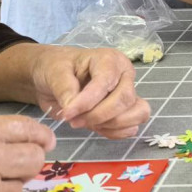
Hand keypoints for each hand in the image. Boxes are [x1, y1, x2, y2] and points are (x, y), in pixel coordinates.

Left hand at [28, 46, 150, 138]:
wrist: (54, 77)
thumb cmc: (56, 68)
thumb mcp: (55, 72)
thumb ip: (64, 88)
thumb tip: (72, 108)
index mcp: (109, 59)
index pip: (106, 82)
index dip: (88, 101)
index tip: (67, 114)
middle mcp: (124, 75)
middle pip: (125, 99)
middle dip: (99, 115)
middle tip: (74, 121)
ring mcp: (128, 93)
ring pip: (137, 113)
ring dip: (111, 124)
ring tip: (86, 123)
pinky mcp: (126, 110)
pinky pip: (131, 126)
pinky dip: (115, 132)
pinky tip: (95, 127)